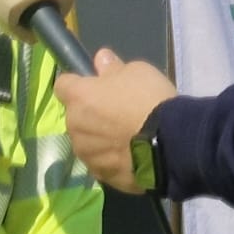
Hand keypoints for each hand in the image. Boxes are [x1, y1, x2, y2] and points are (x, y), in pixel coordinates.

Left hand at [53, 48, 176, 193]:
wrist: (170, 144)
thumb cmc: (150, 100)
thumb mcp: (137, 72)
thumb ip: (113, 68)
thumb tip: (101, 59)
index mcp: (79, 97)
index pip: (63, 85)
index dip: (77, 84)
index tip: (93, 86)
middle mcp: (74, 126)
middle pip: (76, 116)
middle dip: (90, 114)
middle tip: (117, 113)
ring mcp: (85, 153)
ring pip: (86, 141)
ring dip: (99, 138)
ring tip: (126, 138)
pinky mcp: (100, 175)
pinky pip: (101, 162)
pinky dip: (111, 158)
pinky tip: (131, 156)